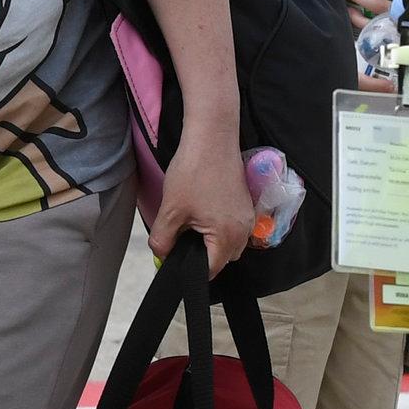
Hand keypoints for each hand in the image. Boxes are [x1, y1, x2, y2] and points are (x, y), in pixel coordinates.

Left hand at [152, 130, 257, 275]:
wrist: (211, 137)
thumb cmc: (193, 171)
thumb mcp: (170, 210)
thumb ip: (163, 240)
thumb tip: (161, 256)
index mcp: (227, 236)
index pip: (210, 270)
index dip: (190, 270)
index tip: (174, 260)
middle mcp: (244, 231)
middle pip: (222, 260)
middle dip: (201, 257)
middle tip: (179, 241)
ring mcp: (247, 217)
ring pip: (229, 244)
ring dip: (210, 242)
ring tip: (189, 224)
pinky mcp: (245, 205)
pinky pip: (233, 228)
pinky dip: (218, 228)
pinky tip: (201, 212)